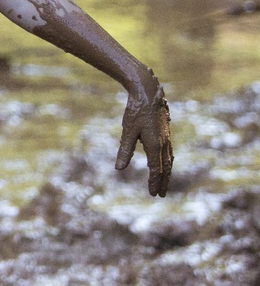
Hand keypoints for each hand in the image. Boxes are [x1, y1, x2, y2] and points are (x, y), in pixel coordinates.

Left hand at [115, 77, 172, 196]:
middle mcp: (164, 143)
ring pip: (169, 160)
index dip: (153, 181)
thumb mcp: (128, 131)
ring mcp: (167, 138)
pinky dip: (168, 162)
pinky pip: (169, 152)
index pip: (155, 169)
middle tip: (160, 194)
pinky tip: (165, 164)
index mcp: (155, 145)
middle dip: (163, 182)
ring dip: (167, 173)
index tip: (152, 193)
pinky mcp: (166, 133)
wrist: (148, 93)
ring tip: (164, 184)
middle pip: (165, 168)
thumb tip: (119, 168)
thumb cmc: (136, 111)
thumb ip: (125, 150)